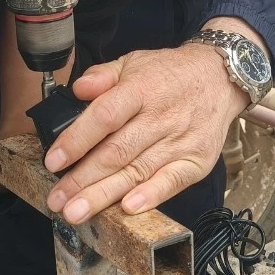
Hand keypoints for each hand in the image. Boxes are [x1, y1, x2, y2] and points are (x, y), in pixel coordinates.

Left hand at [41, 43, 249, 223]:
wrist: (220, 78)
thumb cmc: (170, 74)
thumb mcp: (134, 62)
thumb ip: (103, 76)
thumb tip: (78, 89)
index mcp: (141, 89)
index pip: (105, 116)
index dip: (77, 140)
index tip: (54, 161)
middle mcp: (161, 116)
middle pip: (118, 151)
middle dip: (83, 179)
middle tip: (57, 200)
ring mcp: (180, 140)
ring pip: (138, 171)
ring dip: (105, 195)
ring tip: (77, 212)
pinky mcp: (196, 160)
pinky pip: (172, 181)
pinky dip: (151, 196)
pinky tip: (127, 208)